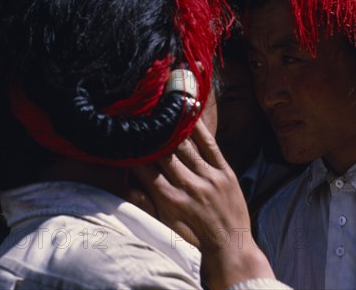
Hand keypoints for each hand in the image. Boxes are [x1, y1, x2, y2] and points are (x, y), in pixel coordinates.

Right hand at [129, 120, 274, 288]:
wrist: (230, 246)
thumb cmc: (194, 239)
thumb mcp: (165, 226)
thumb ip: (145, 204)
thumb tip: (125, 183)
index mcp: (170, 201)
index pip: (145, 169)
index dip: (134, 152)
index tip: (126, 137)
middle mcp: (189, 186)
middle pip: (164, 154)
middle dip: (150, 135)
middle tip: (139, 116)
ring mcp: (210, 178)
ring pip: (186, 146)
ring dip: (172, 127)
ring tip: (160, 109)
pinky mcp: (226, 173)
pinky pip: (211, 146)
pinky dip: (200, 129)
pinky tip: (191, 114)